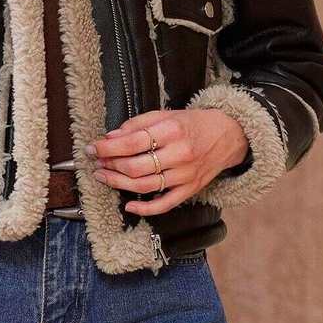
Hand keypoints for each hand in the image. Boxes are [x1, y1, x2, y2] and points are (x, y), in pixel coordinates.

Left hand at [85, 107, 248, 214]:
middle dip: (110, 166)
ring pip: (145, 186)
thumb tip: (111, 137)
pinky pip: (165, 204)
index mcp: (172, 130)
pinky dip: (145, 208)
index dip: (107, 147)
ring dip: (119, 184)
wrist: (229, 135)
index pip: (132, 142)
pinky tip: (129, 205)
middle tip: (97, 163)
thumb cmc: (194, 124)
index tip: (93, 148)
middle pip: (135, 167)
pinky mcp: (190, 190)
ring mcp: (185, 175)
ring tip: (104, 177)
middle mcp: (180, 154)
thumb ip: (137, 124)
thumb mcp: (166, 115)